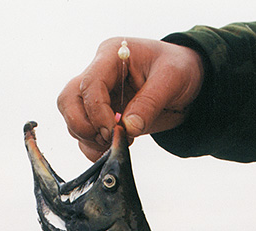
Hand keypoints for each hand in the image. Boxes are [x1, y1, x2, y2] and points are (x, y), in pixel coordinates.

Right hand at [57, 37, 203, 160]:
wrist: (187, 82)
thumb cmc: (180, 69)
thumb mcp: (171, 79)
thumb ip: (149, 103)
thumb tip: (128, 129)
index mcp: (111, 55)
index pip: (89, 84)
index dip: (97, 111)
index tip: (114, 130)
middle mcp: (98, 74)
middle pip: (68, 101)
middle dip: (83, 126)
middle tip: (108, 137)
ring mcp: (97, 97)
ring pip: (72, 120)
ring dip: (89, 140)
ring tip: (118, 142)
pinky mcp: (101, 117)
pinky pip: (84, 137)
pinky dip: (92, 149)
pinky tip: (112, 148)